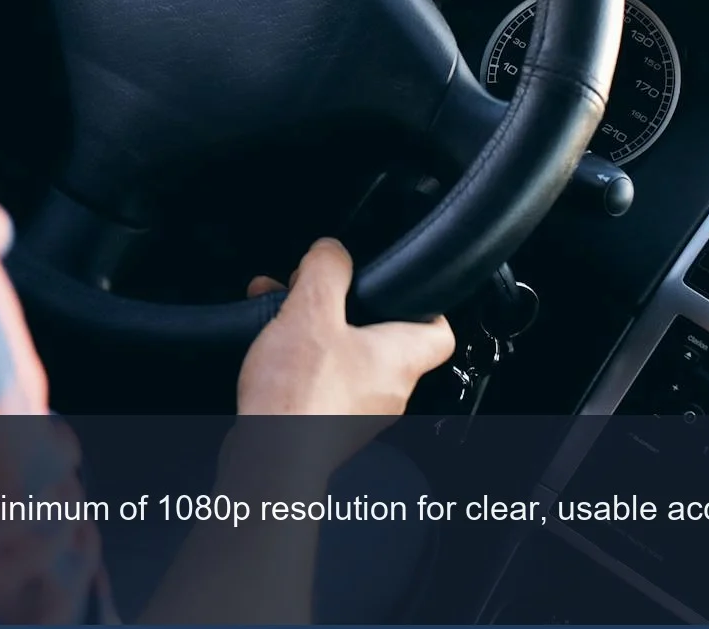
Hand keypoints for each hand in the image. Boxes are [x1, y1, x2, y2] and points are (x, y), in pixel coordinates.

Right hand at [237, 237, 454, 414]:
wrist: (269, 459)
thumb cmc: (299, 398)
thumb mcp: (311, 311)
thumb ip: (327, 270)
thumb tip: (332, 250)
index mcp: (400, 359)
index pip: (440, 331)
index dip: (424, 303)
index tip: (401, 287)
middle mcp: (388, 389)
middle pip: (382, 338)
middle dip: (345, 308)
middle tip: (319, 291)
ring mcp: (359, 410)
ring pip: (346, 356)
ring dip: (316, 330)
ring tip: (282, 311)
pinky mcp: (328, 424)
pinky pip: (322, 380)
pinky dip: (301, 358)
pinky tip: (270, 346)